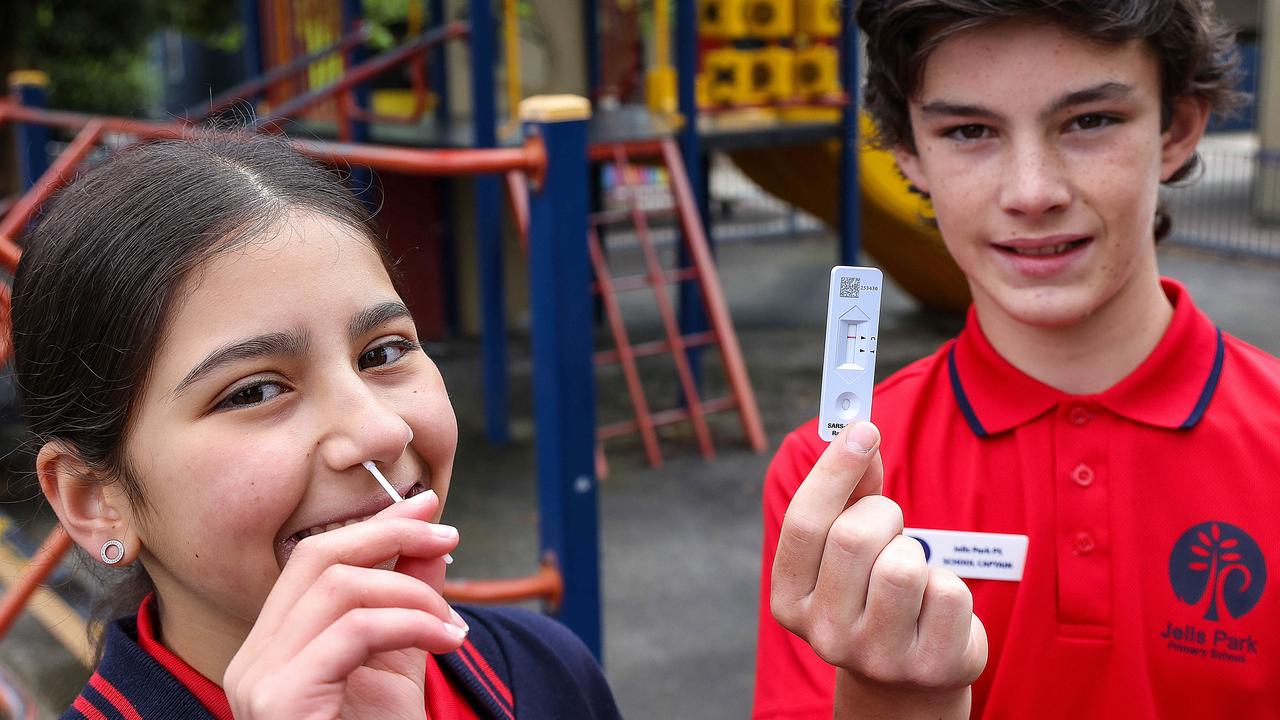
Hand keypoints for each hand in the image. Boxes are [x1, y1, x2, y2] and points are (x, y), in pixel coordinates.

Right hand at [224, 489, 465, 719]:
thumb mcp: (401, 663)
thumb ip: (410, 602)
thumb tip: (432, 540)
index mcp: (275, 646)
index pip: (313, 559)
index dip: (374, 525)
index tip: (430, 509)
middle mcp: (254, 658)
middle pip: (315, 556)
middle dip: (390, 534)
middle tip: (448, 535)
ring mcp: (258, 679)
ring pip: (336, 586)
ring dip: (411, 591)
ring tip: (452, 624)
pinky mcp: (280, 699)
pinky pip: (354, 630)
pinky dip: (411, 623)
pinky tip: (446, 641)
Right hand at [770, 422, 986, 718]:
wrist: (904, 677)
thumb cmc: (870, 592)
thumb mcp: (847, 547)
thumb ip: (849, 492)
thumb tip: (859, 433)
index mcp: (789, 599)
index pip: (804, 522)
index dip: (834, 469)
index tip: (864, 427)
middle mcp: (824, 634)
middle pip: (854, 537)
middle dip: (882, 514)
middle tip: (889, 524)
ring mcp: (875, 656)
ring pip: (903, 566)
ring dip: (914, 552)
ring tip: (910, 572)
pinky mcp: (927, 666)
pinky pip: (948, 592)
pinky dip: (948, 585)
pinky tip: (934, 606)